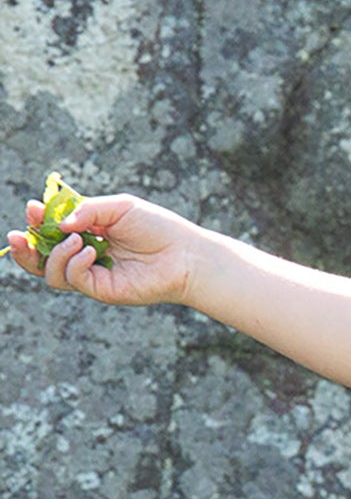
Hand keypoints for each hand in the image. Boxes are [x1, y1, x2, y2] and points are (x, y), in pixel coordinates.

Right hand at [4, 194, 201, 306]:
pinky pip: (73, 280)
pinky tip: (90, 252)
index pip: (53, 230)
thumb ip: (88, 211)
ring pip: (51, 273)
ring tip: (77, 240)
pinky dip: (74, 265)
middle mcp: (86, 254)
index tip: (32, 208)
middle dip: (25, 248)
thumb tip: (59, 224)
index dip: (38, 221)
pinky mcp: (101, 290)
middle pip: (43, 257)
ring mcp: (92, 275)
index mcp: (90, 232)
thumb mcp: (119, 208)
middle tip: (17, 235)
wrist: (185, 255)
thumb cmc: (157, 227)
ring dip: (55, 254)